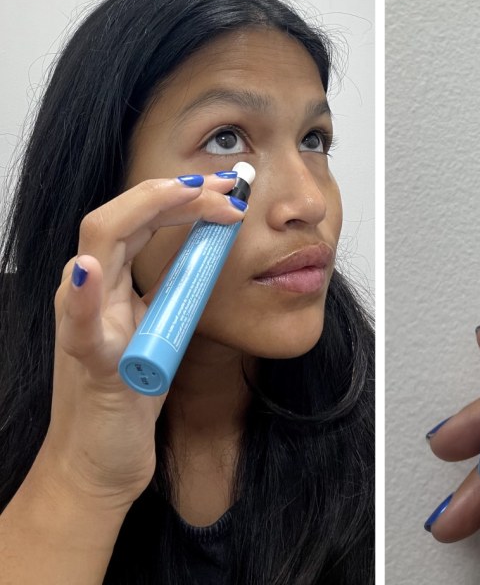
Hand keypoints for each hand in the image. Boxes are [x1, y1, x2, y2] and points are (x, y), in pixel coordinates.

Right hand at [33, 174, 244, 512]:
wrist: (100, 462)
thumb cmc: (128, 395)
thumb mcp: (159, 327)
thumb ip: (173, 287)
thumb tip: (209, 246)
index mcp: (108, 284)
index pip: (140, 219)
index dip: (181, 196)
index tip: (227, 189)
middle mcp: (88, 295)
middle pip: (120, 220)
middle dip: (174, 193)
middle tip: (226, 187)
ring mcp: (83, 326)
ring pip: (96, 252)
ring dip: (142, 215)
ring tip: (183, 194)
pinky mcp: (89, 366)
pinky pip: (80, 328)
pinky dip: (82, 298)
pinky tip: (87, 271)